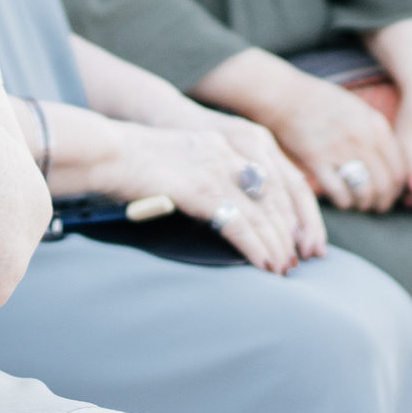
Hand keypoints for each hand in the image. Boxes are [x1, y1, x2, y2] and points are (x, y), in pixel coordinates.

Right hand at [99, 120, 312, 272]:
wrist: (107, 151)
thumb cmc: (135, 161)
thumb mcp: (185, 161)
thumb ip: (210, 179)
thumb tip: (226, 212)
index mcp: (228, 144)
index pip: (279, 178)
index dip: (298, 210)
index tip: (304, 237)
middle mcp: (229, 153)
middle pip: (278, 196)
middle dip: (292, 232)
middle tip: (299, 260)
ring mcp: (216, 170)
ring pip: (262, 213)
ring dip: (277, 244)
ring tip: (283, 268)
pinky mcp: (201, 190)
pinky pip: (239, 224)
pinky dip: (256, 247)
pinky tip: (265, 263)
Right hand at [255, 67, 411, 212]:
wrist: (284, 94)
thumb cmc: (320, 101)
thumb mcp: (357, 109)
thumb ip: (376, 132)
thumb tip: (391, 160)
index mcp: (375, 125)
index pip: (400, 167)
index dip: (399, 187)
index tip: (392, 193)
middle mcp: (362, 138)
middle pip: (386, 183)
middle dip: (384, 200)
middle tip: (378, 206)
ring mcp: (339, 149)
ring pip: (365, 191)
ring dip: (365, 203)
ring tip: (360, 204)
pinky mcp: (316, 160)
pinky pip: (339, 191)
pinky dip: (344, 202)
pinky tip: (342, 200)